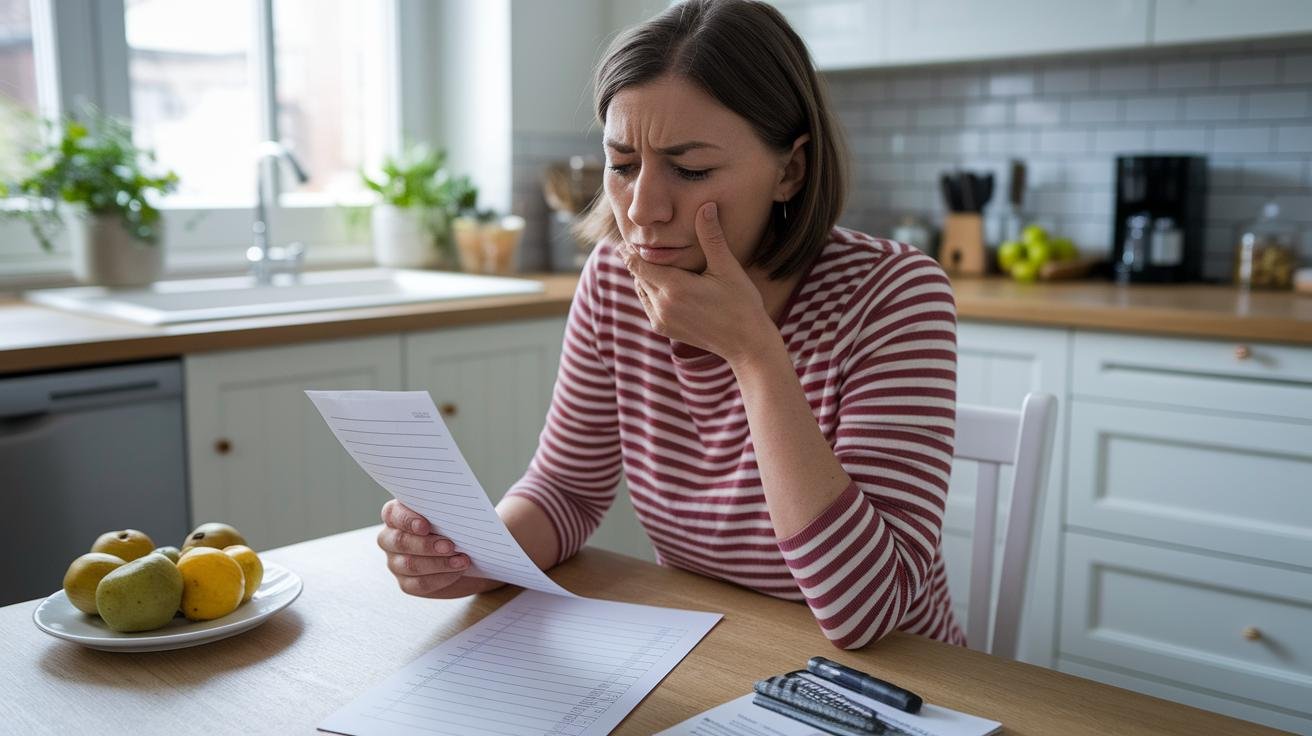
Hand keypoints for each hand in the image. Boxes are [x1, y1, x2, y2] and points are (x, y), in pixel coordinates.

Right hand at [377, 500, 501, 597]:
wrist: (465, 556)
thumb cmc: (453, 528)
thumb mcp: (449, 516)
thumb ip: (444, 511)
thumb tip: (454, 511)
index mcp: (396, 515)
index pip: (393, 514)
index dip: (407, 520)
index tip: (425, 526)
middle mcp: (390, 539)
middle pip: (400, 542)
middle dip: (426, 544)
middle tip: (450, 545)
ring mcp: (396, 563)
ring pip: (410, 565)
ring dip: (439, 563)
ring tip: (461, 560)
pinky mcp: (407, 583)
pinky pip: (420, 583)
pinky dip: (442, 578)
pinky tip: (457, 572)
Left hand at [616, 202, 772, 364]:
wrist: (745, 343)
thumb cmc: (741, 303)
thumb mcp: (727, 268)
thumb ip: (711, 237)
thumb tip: (706, 206)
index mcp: (674, 287)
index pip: (638, 264)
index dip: (631, 250)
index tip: (626, 238)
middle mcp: (662, 305)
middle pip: (637, 276)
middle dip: (637, 260)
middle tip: (633, 244)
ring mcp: (661, 320)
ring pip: (640, 290)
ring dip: (642, 276)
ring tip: (644, 261)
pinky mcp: (664, 329)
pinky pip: (647, 305)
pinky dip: (648, 292)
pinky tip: (657, 282)